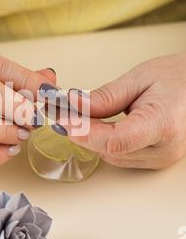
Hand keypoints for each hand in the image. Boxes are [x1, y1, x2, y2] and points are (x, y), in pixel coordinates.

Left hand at [62, 53, 185, 169]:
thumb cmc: (179, 77)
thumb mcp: (140, 78)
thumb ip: (107, 97)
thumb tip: (75, 106)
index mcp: (163, 124)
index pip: (115, 141)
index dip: (84, 133)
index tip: (64, 120)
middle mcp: (164, 150)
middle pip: (109, 150)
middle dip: (83, 132)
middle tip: (64, 112)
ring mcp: (162, 159)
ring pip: (111, 156)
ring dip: (93, 138)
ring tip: (82, 115)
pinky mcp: (157, 160)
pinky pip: (122, 156)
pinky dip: (106, 142)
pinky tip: (101, 125)